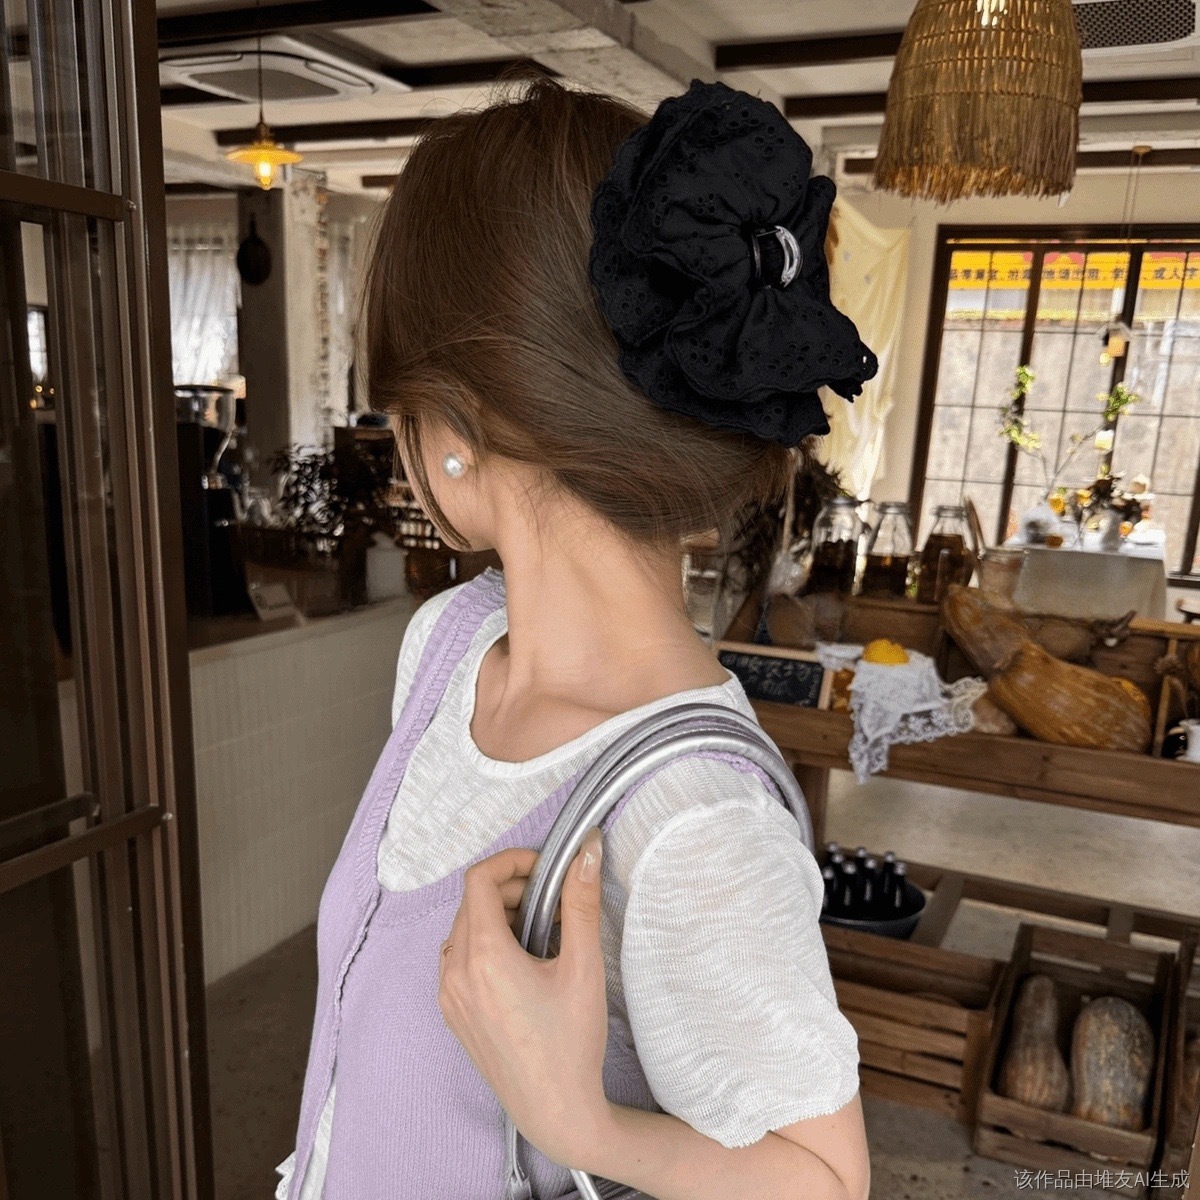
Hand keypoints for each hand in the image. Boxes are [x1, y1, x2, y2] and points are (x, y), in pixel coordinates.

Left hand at [438, 830, 612, 1168]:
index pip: (480, 879)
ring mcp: (449, 994)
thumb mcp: (584, 966)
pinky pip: (458, 958)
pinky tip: (521, 962)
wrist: (555, 1110)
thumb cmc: (571, 1043)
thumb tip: (586, 851)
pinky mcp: (453, 1012)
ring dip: (499, 916)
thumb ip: (581, 902)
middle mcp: (455, 972)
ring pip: (464, 928)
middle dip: (513, 889)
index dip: (512, 862)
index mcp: (483, 956)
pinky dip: (485, 944)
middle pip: (473, 902)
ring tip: (541, 934)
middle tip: (553, 902)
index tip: (545, 869)